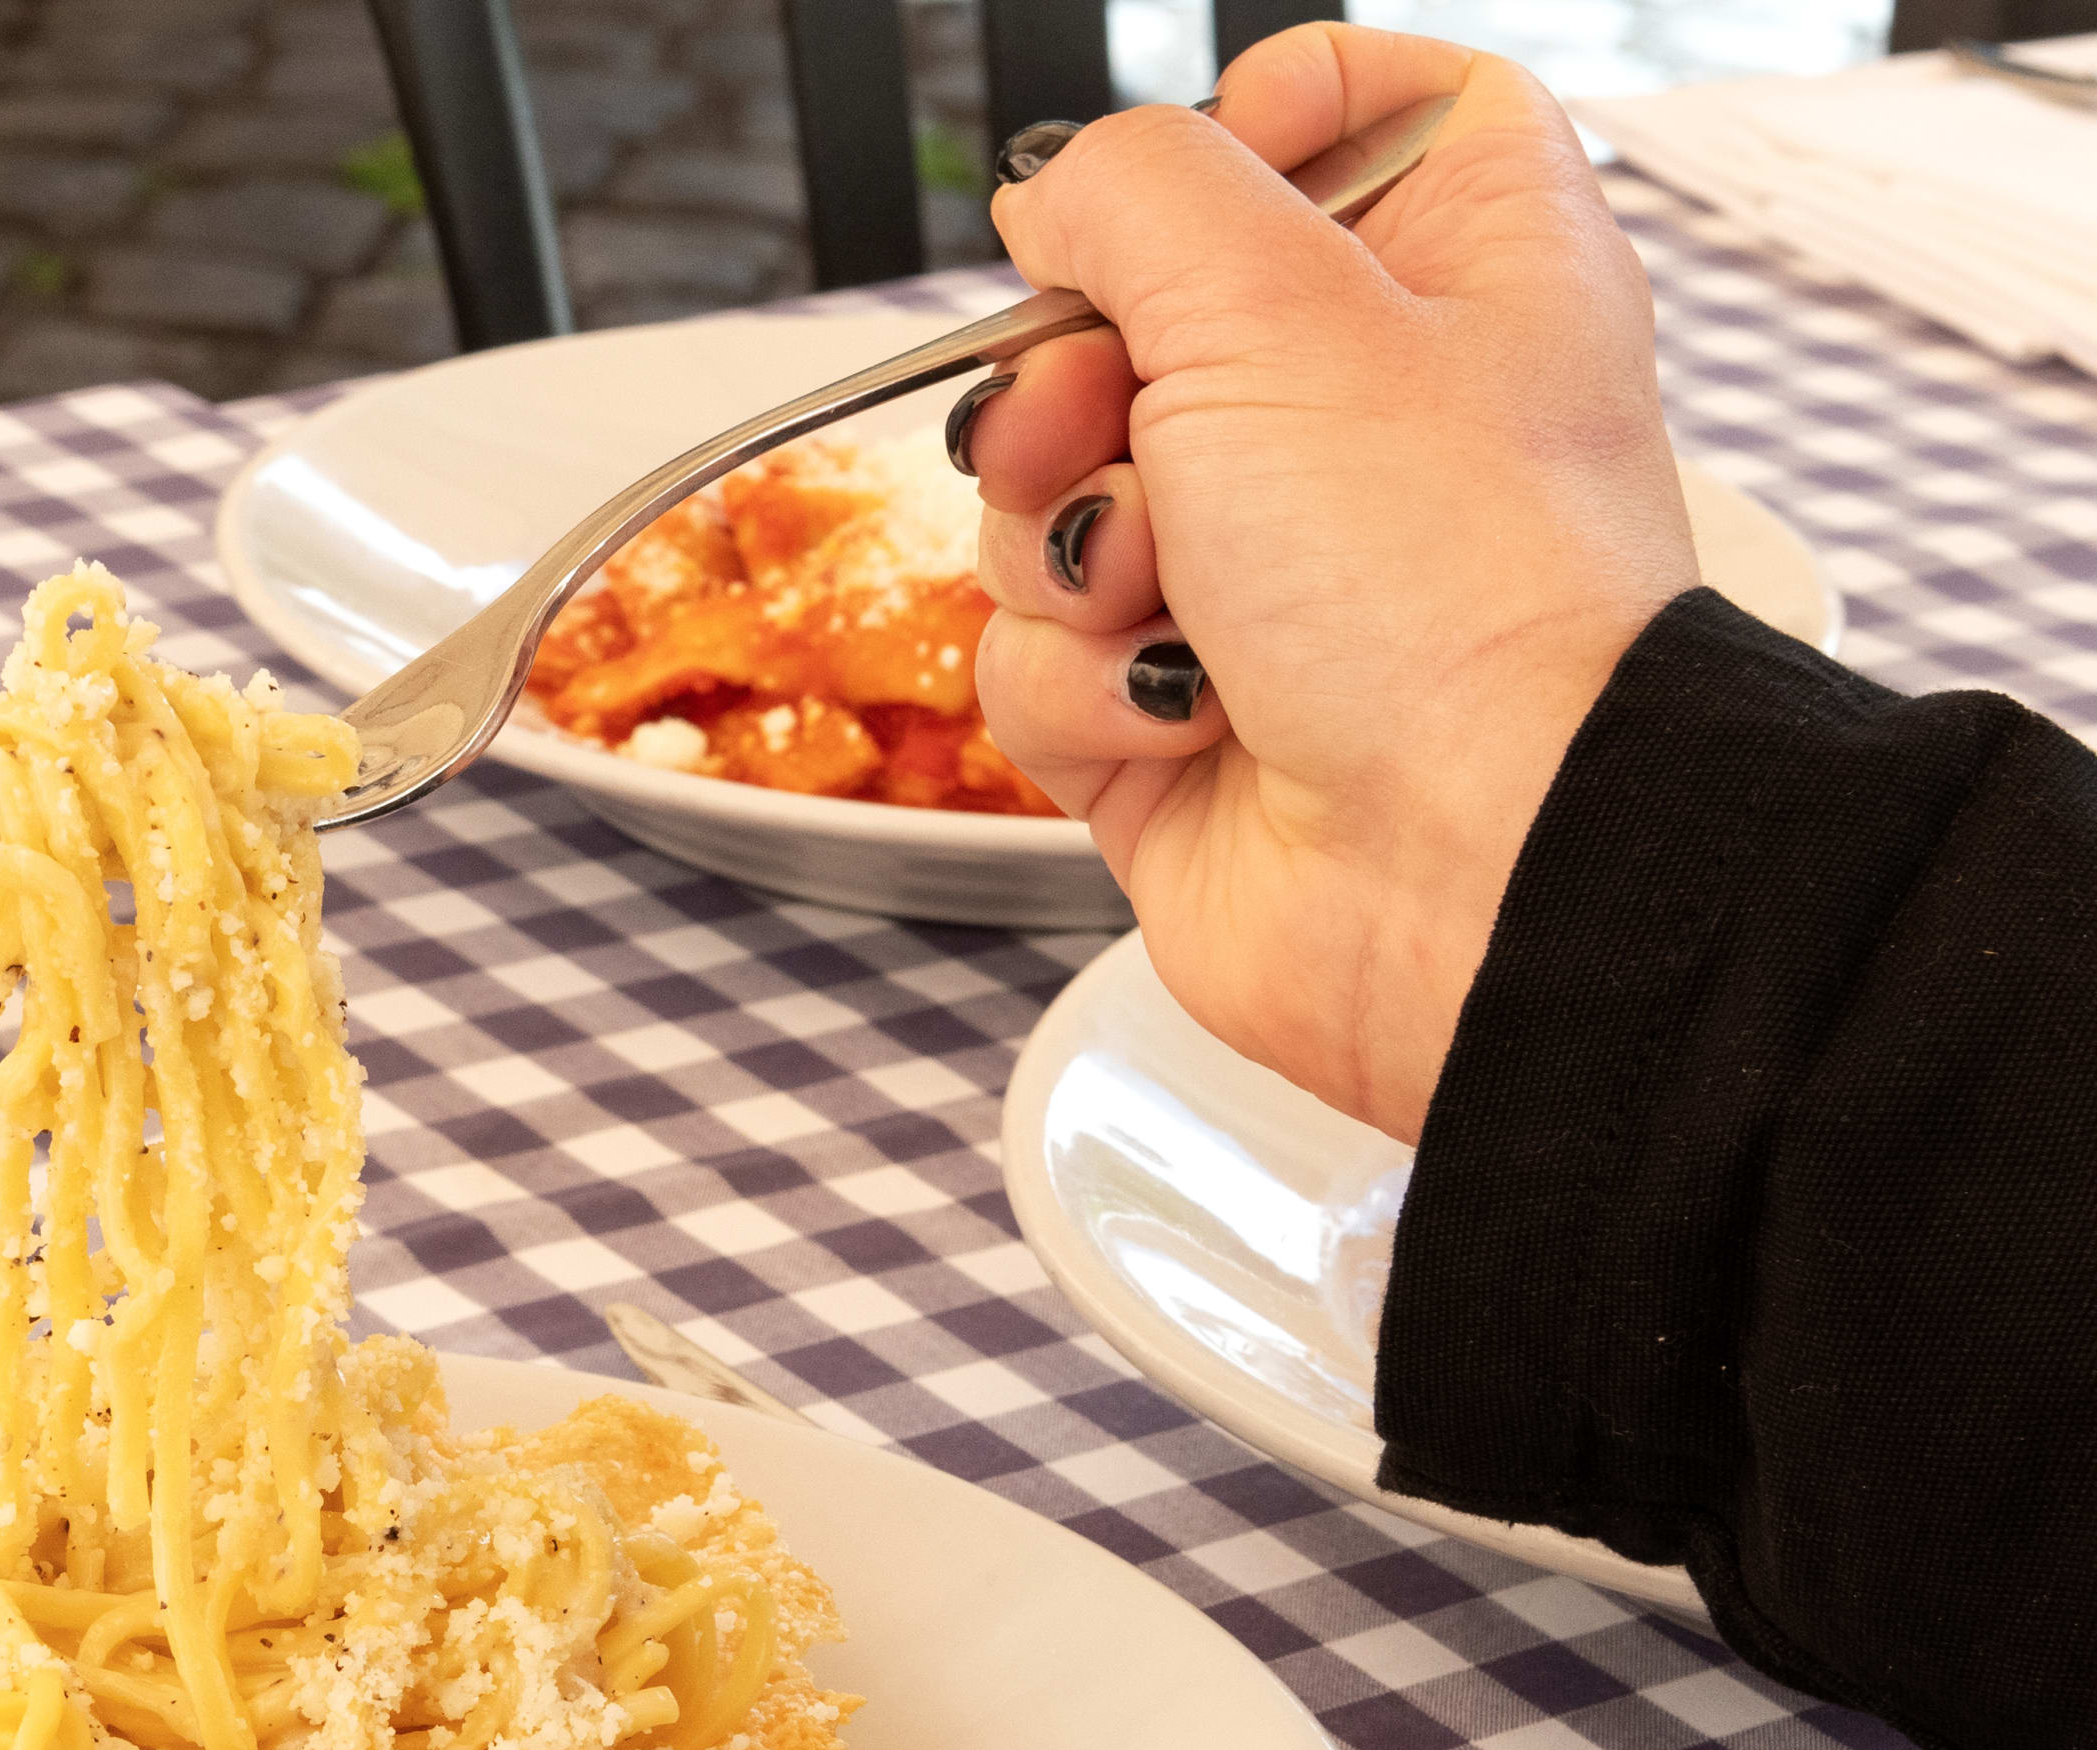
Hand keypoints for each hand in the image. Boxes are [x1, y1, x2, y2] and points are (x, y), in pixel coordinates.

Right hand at [967, 29, 1696, 1140]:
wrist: (1472, 873)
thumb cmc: (1455, 598)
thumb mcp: (1278, 301)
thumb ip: (1136, 192)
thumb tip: (1058, 197)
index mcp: (1454, 269)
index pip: (1339, 115)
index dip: (1235, 135)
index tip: (1178, 198)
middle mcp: (1357, 420)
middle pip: (1124, 326)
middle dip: (1071, 386)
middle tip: (1108, 426)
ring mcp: (1257, 578)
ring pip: (1050, 504)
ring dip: (1071, 551)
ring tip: (1167, 604)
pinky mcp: (1169, 717)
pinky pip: (1038, 661)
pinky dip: (1085, 687)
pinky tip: (1184, 716)